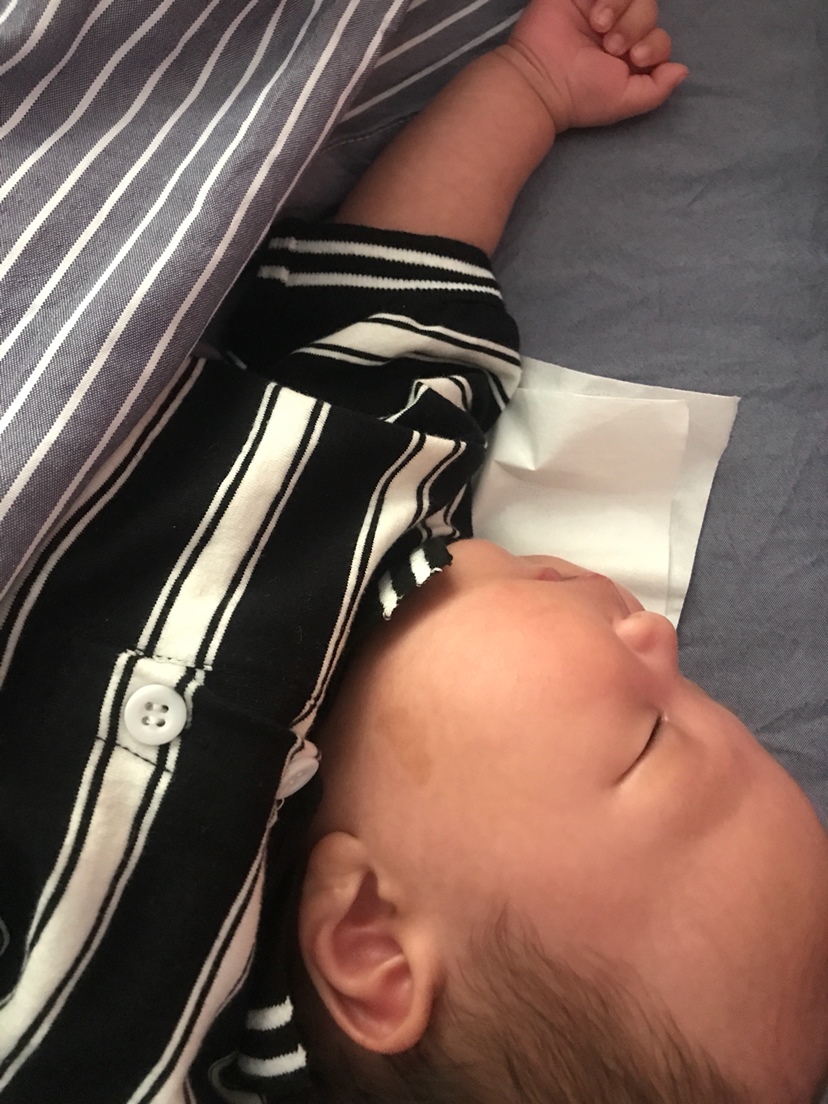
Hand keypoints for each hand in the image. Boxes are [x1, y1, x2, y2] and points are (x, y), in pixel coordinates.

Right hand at [503, 0, 687, 131]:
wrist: (542, 80)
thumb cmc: (581, 95)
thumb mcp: (625, 101)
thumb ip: (657, 89)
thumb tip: (682, 70)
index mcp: (629, 54)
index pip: (660, 36)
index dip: (655, 44)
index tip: (634, 58)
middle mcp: (617, 28)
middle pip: (649, 8)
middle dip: (636, 26)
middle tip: (612, 46)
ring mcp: (599, 6)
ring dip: (622, 8)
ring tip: (599, 27)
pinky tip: (594, 14)